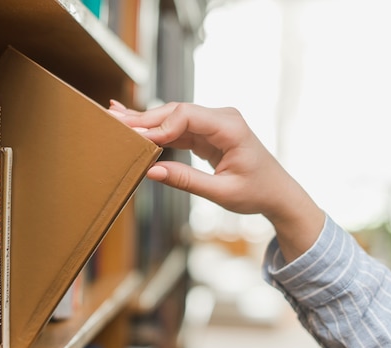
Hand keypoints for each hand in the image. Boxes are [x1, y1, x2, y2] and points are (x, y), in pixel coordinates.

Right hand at [109, 100, 324, 261]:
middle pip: (175, 112)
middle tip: (113, 119)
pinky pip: (177, 127)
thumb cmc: (256, 192)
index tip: (135, 137)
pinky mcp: (207, 131)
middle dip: (144, 117)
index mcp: (230, 127)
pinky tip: (135, 123)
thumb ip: (185, 181)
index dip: (157, 125)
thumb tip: (151, 172)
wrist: (277, 192)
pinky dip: (157, 129)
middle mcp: (221, 118)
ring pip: (173, 117)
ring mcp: (213, 122)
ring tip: (116, 118)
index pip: (186, 116)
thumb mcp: (220, 192)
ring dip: (146, 121)